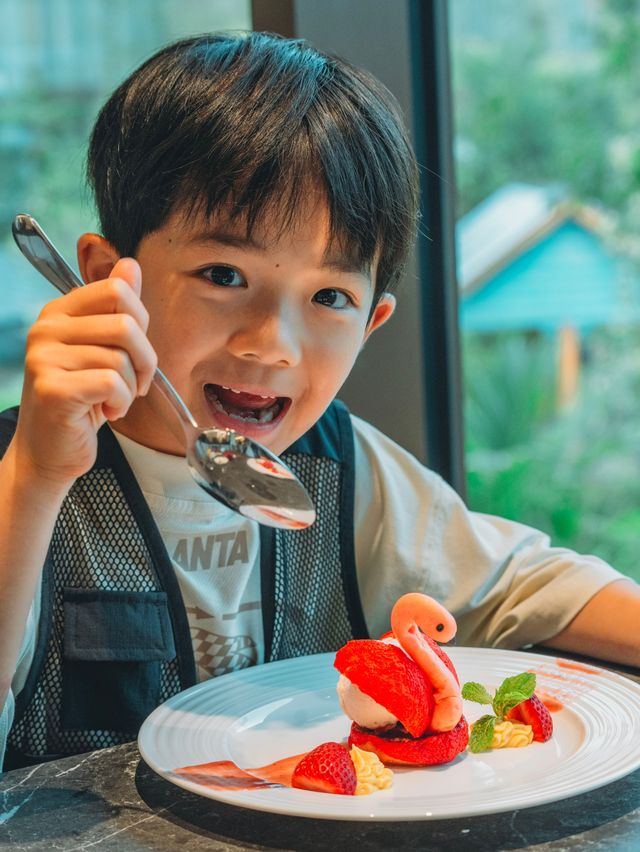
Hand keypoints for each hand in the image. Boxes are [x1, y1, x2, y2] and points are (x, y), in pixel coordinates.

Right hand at [14, 258, 156, 488]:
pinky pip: (112, 383)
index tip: (134, 350)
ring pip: (121, 358)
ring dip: (130, 387)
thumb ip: (116, 309)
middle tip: (134, 382)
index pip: (116, 289)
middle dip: (144, 358)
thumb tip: (129, 264)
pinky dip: (121, 403)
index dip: (140, 321)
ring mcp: (45, 358)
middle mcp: (46, 329)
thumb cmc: (81, 401)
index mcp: (59, 312)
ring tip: (113, 400)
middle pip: (125, 323)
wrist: (49, 451)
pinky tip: (106, 411)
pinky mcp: (53, 388)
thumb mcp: (102, 350)